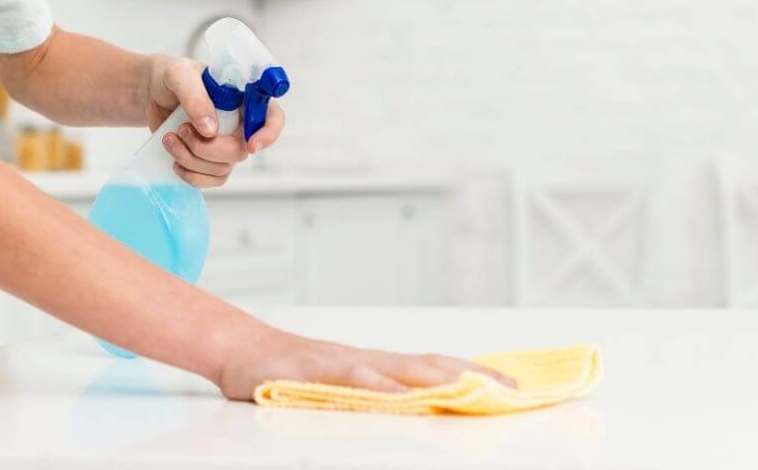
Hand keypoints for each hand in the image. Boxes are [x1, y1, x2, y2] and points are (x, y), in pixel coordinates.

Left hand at [144, 55, 285, 187]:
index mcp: (243, 97)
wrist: (152, 92)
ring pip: (222, 168)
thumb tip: (210, 130)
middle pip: (241, 150)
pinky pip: (211, 180)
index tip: (252, 145)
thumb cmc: (172, 77)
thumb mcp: (180, 75)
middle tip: (183, 130)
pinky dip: (191, 176)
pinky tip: (175, 161)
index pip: (272, 117)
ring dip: (191, 159)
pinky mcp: (208, 160)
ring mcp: (225, 144)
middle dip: (209, 148)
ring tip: (170, 139)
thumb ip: (196, 98)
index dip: (269, 134)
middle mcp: (239, 123)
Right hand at [216, 325, 518, 399]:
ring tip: (470, 390)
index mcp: (377, 365)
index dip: (476, 374)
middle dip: (471, 377)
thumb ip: (377, 395)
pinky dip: (377, 387)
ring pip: (396, 370)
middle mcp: (367, 360)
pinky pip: (351, 379)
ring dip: (435, 379)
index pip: (435, 366)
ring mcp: (342, 363)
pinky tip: (398, 397)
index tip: (516, 387)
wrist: (241, 348)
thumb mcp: (341, 385)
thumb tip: (422, 410)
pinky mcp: (313, 371)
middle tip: (510, 391)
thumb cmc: (291, 371)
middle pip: (427, 366)